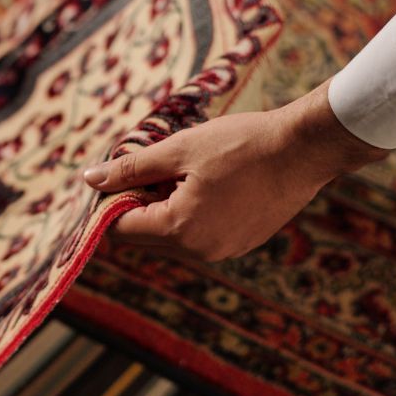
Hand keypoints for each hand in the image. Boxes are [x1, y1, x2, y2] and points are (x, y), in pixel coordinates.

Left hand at [83, 81, 388, 261]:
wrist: (305, 149)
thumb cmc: (241, 143)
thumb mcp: (178, 149)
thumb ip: (131, 169)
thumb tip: (90, 180)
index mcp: (178, 229)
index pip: (120, 229)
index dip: (111, 202)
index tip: (118, 174)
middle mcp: (198, 251)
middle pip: (144, 237)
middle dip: (138, 205)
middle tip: (153, 167)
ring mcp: (223, 252)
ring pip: (172, 237)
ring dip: (165, 208)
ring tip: (186, 171)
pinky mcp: (241, 244)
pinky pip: (200, 235)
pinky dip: (191, 213)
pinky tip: (209, 182)